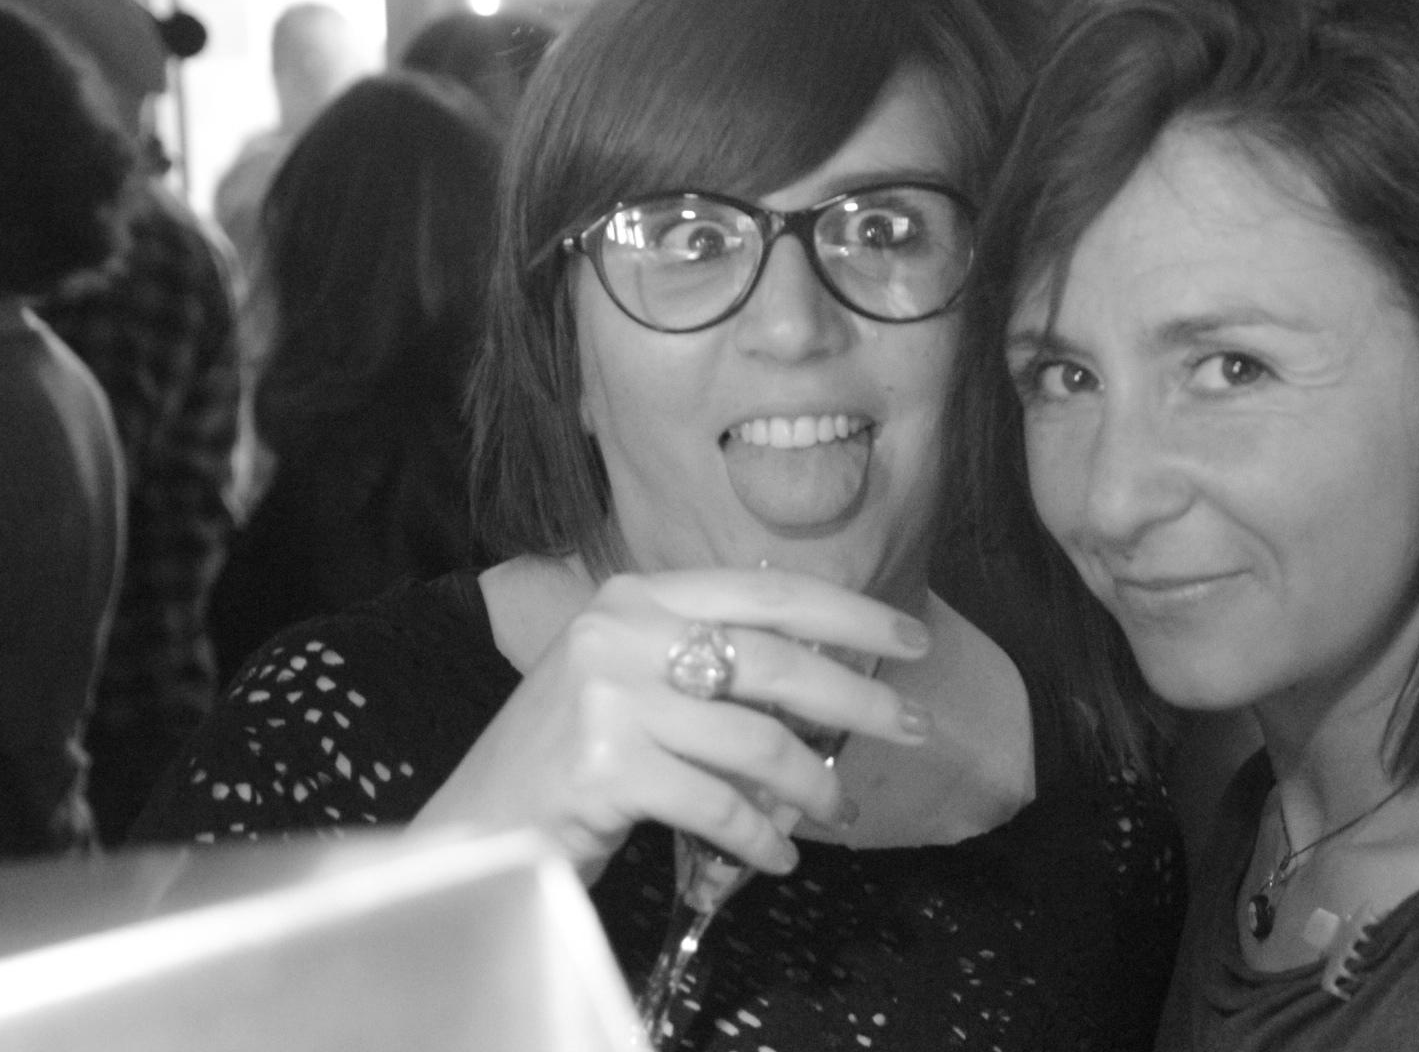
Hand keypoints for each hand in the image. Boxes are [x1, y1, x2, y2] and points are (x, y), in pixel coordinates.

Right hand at [410, 567, 933, 880]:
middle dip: (859, 697)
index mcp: (638, 595)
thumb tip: (831, 673)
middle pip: (775, 660)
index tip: (912, 640)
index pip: (768, 591)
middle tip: (914, 726)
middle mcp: (620, 631)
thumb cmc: (569, 756)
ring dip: (813, 784)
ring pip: (755, 739)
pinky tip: (778, 857)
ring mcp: (609, 696)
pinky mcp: (605, 766)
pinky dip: (760, 838)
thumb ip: (710, 661)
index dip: (851, 613)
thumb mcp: (634, 679)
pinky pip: (718, 804)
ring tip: (838, 812)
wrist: (475, 827)